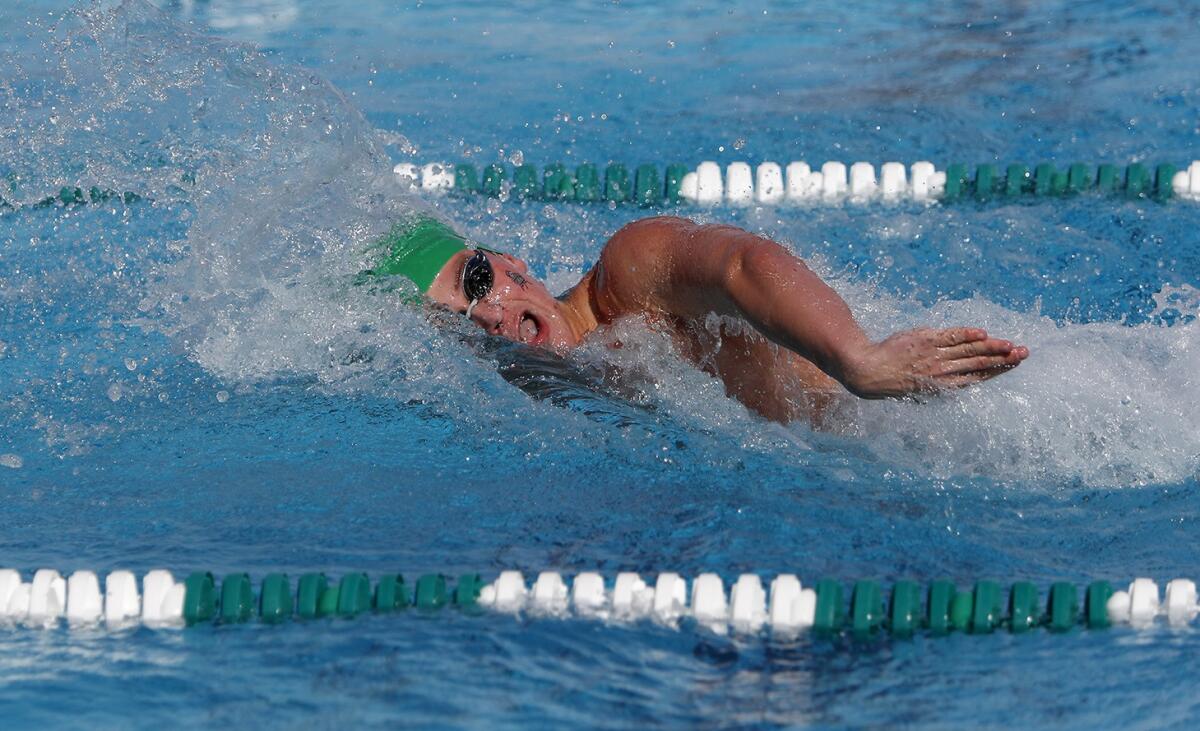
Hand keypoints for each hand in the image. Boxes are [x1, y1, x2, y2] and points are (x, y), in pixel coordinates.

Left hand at [841, 327, 1028, 398]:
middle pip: (979, 365)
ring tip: (1012, 345)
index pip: (977, 377)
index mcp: (942, 386)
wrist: (867, 370)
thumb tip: (958, 374)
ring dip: (992, 348)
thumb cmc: (892, 380)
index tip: (1015, 364)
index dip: (997, 370)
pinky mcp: (924, 340)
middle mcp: (942, 372)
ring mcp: (934, 356)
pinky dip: (966, 335)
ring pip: (969, 351)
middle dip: (1003, 359)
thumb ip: (940, 379)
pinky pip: (950, 337)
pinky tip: (982, 334)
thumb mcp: (919, 388)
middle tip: (1025, 353)